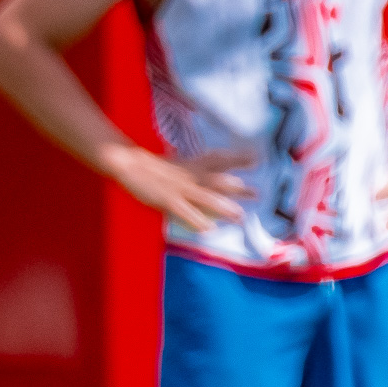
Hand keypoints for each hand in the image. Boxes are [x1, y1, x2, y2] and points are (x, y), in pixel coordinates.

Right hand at [110, 147, 253, 231]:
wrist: (128, 162)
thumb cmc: (151, 166)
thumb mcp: (177, 163)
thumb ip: (193, 166)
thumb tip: (208, 167)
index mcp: (191, 165)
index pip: (218, 159)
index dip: (237, 158)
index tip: (256, 158)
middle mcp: (190, 176)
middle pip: (218, 181)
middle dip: (239, 188)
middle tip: (259, 194)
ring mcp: (179, 188)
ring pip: (206, 197)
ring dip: (224, 207)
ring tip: (240, 216)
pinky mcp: (167, 199)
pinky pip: (185, 211)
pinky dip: (197, 220)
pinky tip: (209, 228)